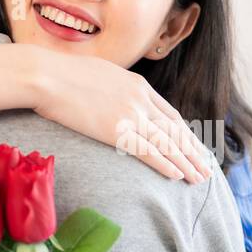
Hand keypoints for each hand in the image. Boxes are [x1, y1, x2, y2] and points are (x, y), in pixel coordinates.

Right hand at [30, 47, 212, 182]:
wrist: (45, 74)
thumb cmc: (62, 73)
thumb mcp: (99, 73)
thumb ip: (115, 88)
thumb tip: (114, 98)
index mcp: (138, 85)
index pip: (170, 114)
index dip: (185, 134)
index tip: (194, 148)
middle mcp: (140, 100)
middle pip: (175, 130)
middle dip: (193, 151)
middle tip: (206, 168)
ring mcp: (130, 115)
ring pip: (168, 143)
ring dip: (187, 163)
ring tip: (199, 178)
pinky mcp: (116, 130)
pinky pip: (148, 151)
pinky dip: (165, 164)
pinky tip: (177, 176)